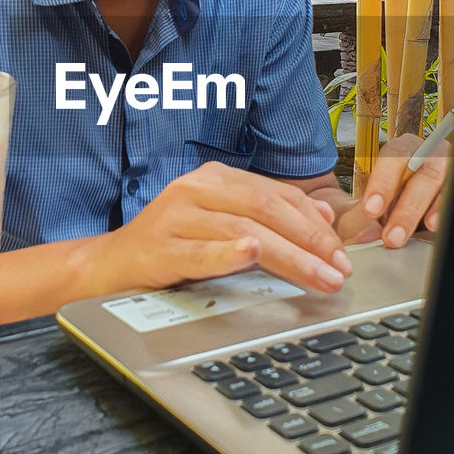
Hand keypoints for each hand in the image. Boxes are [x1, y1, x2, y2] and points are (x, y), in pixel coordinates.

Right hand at [103, 162, 353, 295]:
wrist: (111, 265)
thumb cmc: (171, 246)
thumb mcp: (221, 224)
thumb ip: (266, 217)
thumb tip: (323, 220)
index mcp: (215, 178)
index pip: (276, 194)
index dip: (314, 222)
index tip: (342, 251)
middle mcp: (194, 189)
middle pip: (264, 209)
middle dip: (309, 241)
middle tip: (338, 269)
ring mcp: (174, 217)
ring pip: (240, 230)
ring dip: (286, 256)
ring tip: (316, 276)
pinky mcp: (158, 248)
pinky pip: (198, 251)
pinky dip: (226, 254)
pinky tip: (249, 255)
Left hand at [356, 132, 449, 247]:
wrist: (410, 205)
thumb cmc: (391, 199)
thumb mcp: (373, 203)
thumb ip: (363, 217)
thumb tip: (364, 236)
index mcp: (404, 148)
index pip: (394, 156)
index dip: (382, 182)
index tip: (370, 210)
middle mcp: (431, 153)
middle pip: (424, 174)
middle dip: (406, 208)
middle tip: (391, 236)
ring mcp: (452, 169)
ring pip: (446, 185)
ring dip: (427, 213)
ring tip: (412, 235)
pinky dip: (445, 212)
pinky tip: (434, 226)